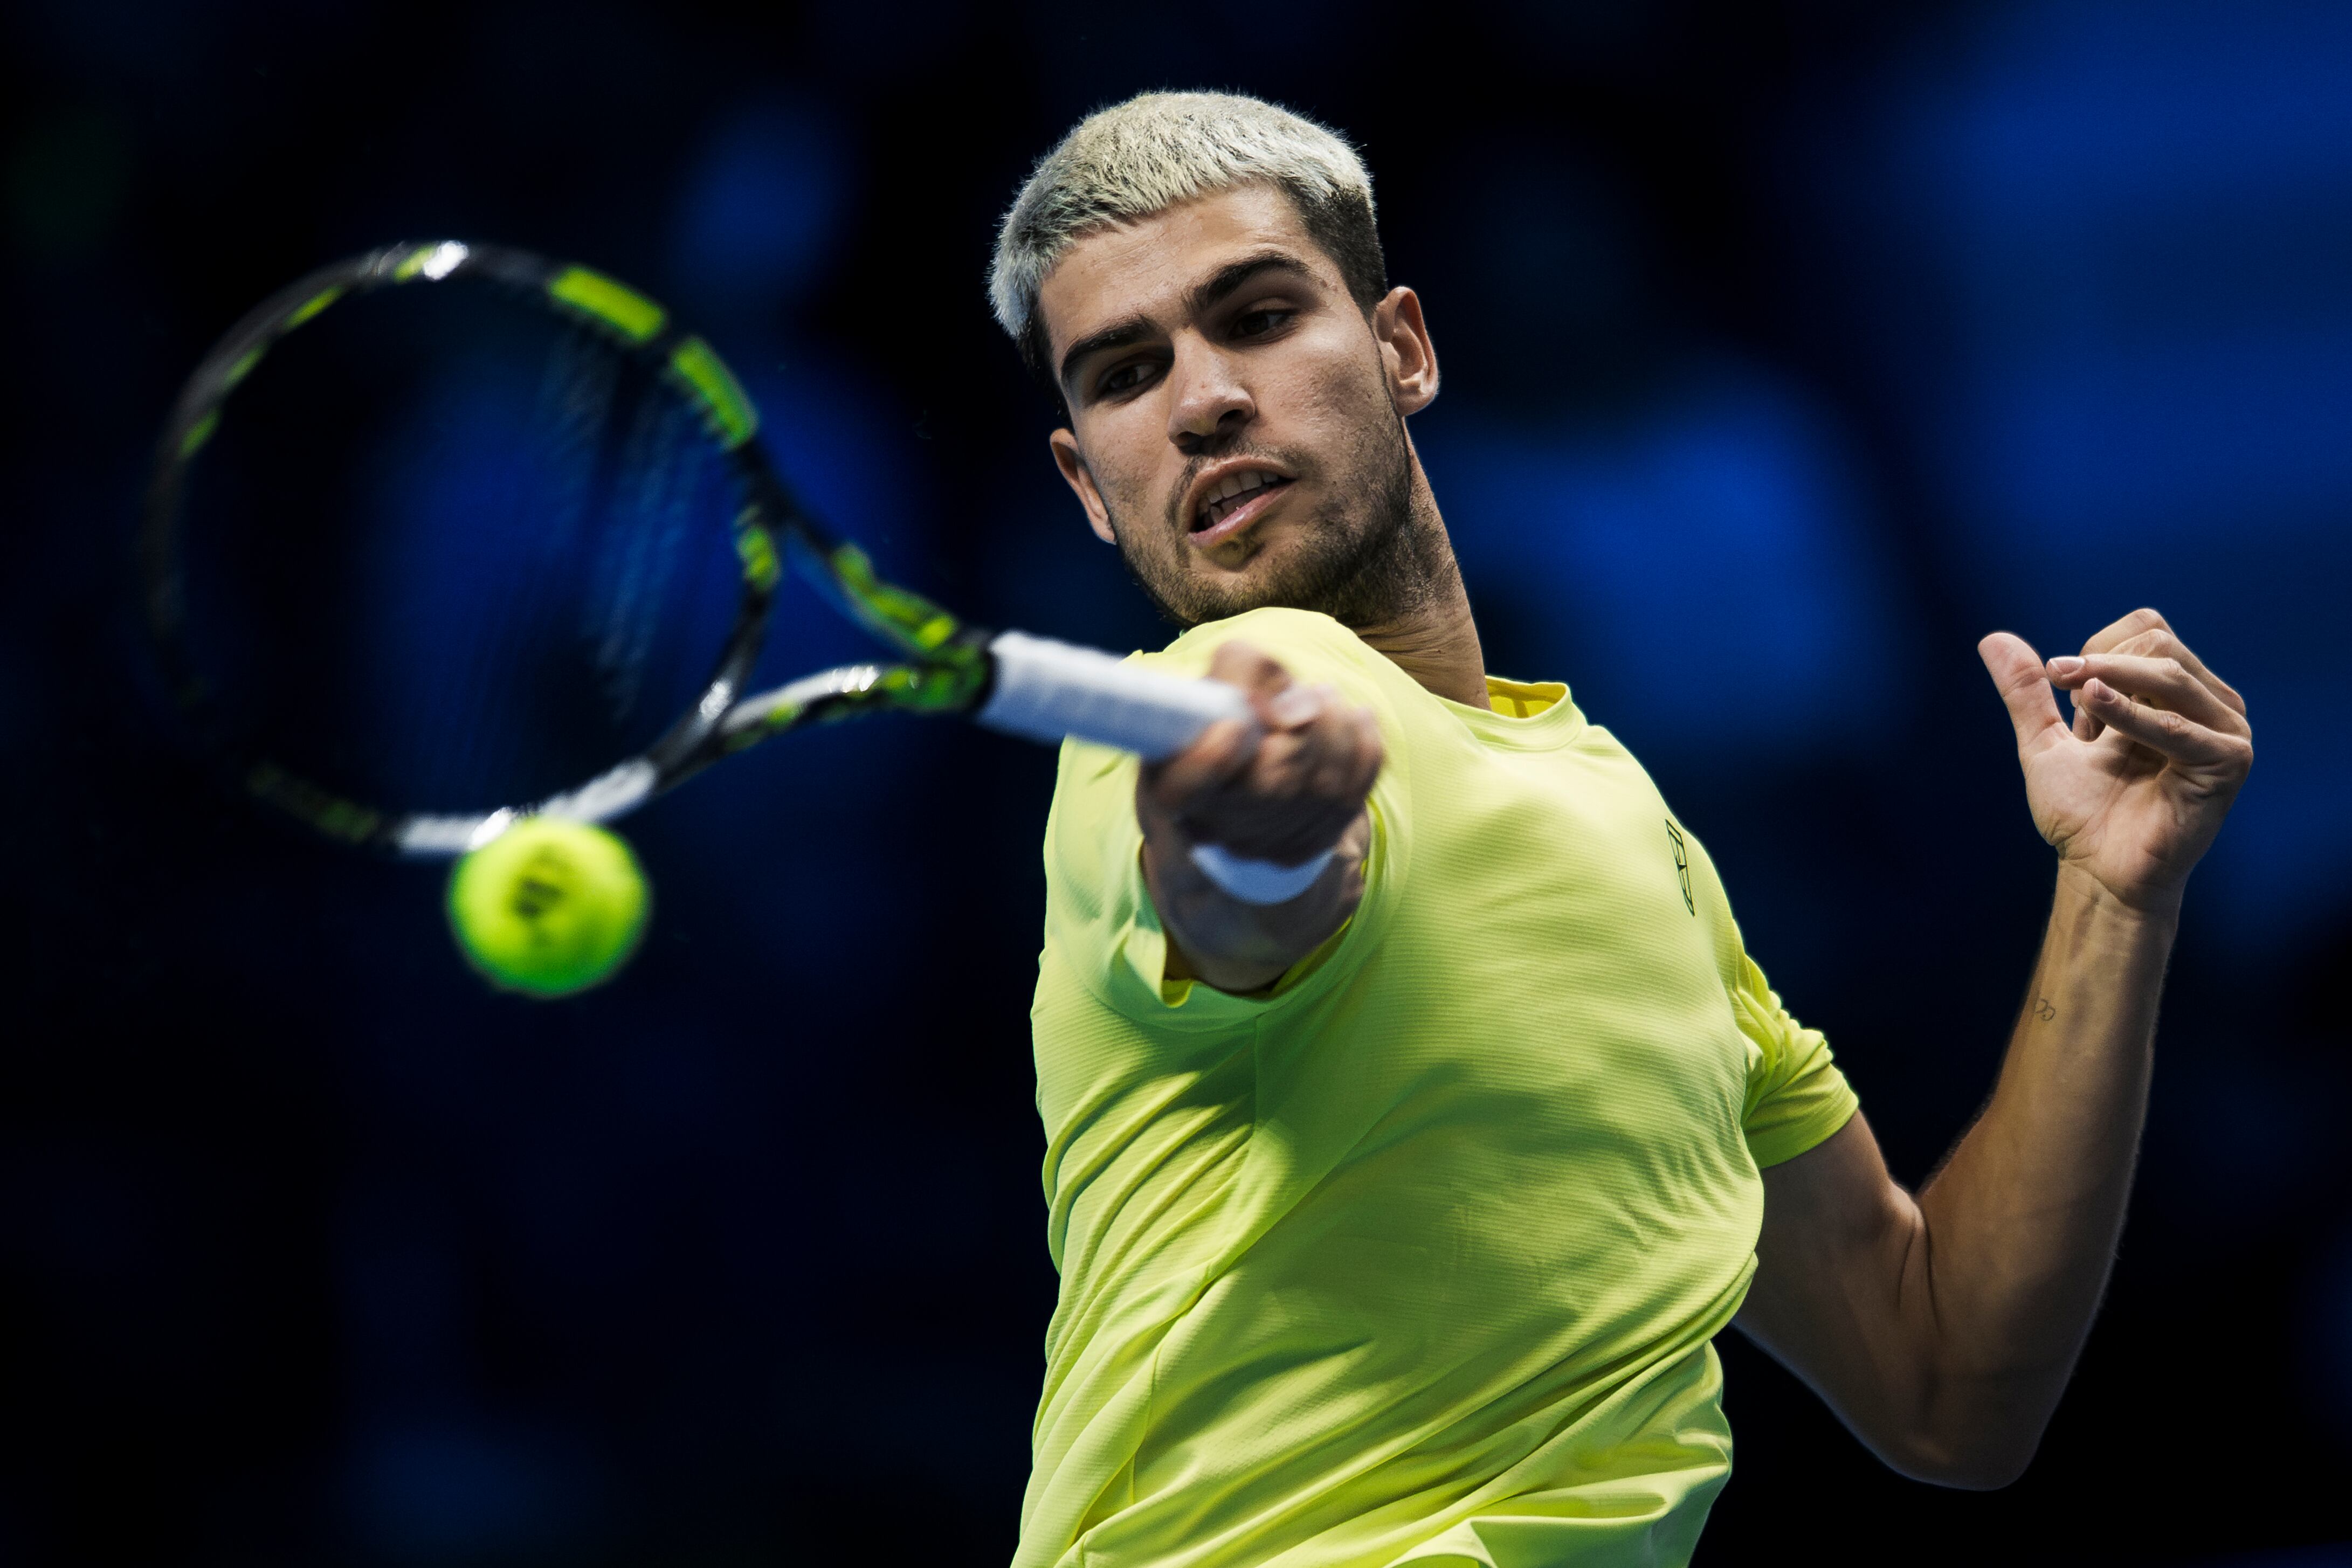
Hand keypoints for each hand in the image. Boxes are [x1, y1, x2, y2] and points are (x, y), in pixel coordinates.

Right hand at [1135, 641, 1382, 992]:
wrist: (1252, 763)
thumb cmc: (1227, 714)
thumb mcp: (1218, 682)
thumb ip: (1243, 670)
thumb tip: (1296, 708)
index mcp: (1172, 783)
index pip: (1184, 790)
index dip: (1210, 761)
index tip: (1235, 725)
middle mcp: (1215, 824)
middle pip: (1272, 786)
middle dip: (1306, 727)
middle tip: (1313, 692)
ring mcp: (1264, 843)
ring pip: (1322, 787)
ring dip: (1337, 727)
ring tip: (1327, 699)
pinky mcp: (1308, 845)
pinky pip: (1355, 792)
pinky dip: (1363, 744)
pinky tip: (1353, 720)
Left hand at [1979, 609, 2251, 914]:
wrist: (2099, 870)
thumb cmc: (2081, 813)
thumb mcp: (2044, 742)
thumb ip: (2025, 692)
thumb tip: (1992, 638)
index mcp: (2170, 695)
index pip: (2146, 630)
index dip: (2097, 646)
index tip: (2055, 676)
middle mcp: (2204, 705)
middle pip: (2156, 643)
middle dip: (2099, 662)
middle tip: (2062, 688)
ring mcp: (2222, 731)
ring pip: (2169, 672)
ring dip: (2111, 680)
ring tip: (2077, 699)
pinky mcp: (2228, 761)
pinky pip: (2179, 724)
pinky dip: (2132, 717)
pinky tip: (2097, 721)